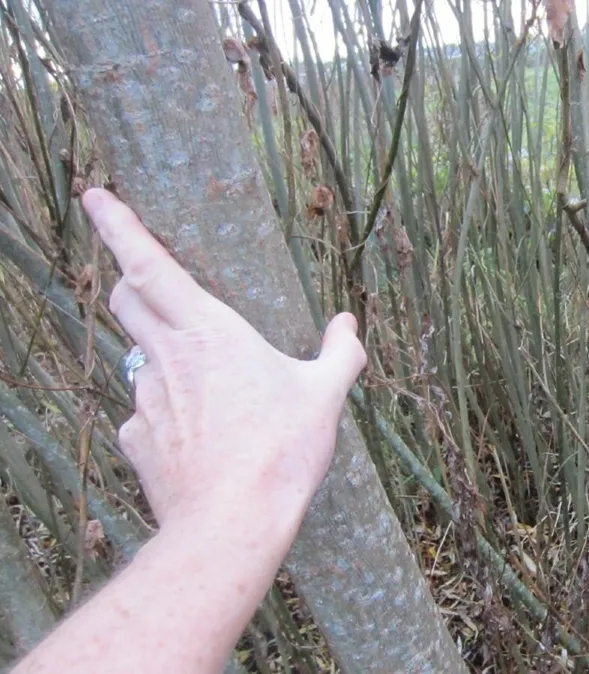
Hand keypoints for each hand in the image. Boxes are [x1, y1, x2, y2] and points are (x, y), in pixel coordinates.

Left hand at [82, 188, 365, 532]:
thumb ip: (340, 353)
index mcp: (209, 333)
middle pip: (128, 300)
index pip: (149, 265)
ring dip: (160, 353)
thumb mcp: (324, 396)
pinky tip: (197, 435)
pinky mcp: (138, 440)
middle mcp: (167, 358)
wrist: (232, 523)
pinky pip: (144, 412)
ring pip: (139, 357)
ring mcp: (145, 400)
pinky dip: (164, 411)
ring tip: (205, 385)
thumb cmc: (281, 451)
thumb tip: (348, 324)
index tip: (96, 195)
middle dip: (128, 279)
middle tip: (145, 277)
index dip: (119, 226)